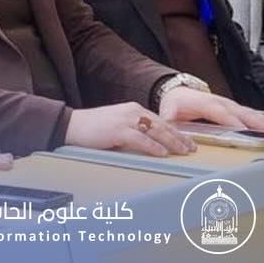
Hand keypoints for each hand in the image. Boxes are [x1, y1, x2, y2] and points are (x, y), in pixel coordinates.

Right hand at [65, 102, 194, 156]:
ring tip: (183, 151)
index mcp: (133, 109)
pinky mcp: (117, 130)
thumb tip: (151, 144)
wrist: (71, 124)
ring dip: (171, 142)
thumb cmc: (93, 128)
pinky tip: (162, 153)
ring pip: (155, 131)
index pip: (160, 121)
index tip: (187, 141)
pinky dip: (153, 146)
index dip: (175, 132)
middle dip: (179, 137)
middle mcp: (132, 111)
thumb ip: (134, 130)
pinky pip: (140, 139)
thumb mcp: (117, 125)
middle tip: (192, 148)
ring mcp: (125, 120)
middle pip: (162, 125)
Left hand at [157, 87, 263, 132]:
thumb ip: (169, 120)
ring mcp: (227, 104)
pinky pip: (248, 113)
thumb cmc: (175, 103)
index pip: (220, 113)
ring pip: (247, 112)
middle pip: (239, 112)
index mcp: (204, 103)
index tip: (244, 130)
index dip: (232, 121)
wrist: (177, 91)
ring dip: (262, 120)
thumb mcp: (168, 111)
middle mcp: (219, 102)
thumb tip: (168, 126)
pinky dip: (261, 119)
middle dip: (255, 121)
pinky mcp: (232, 107)